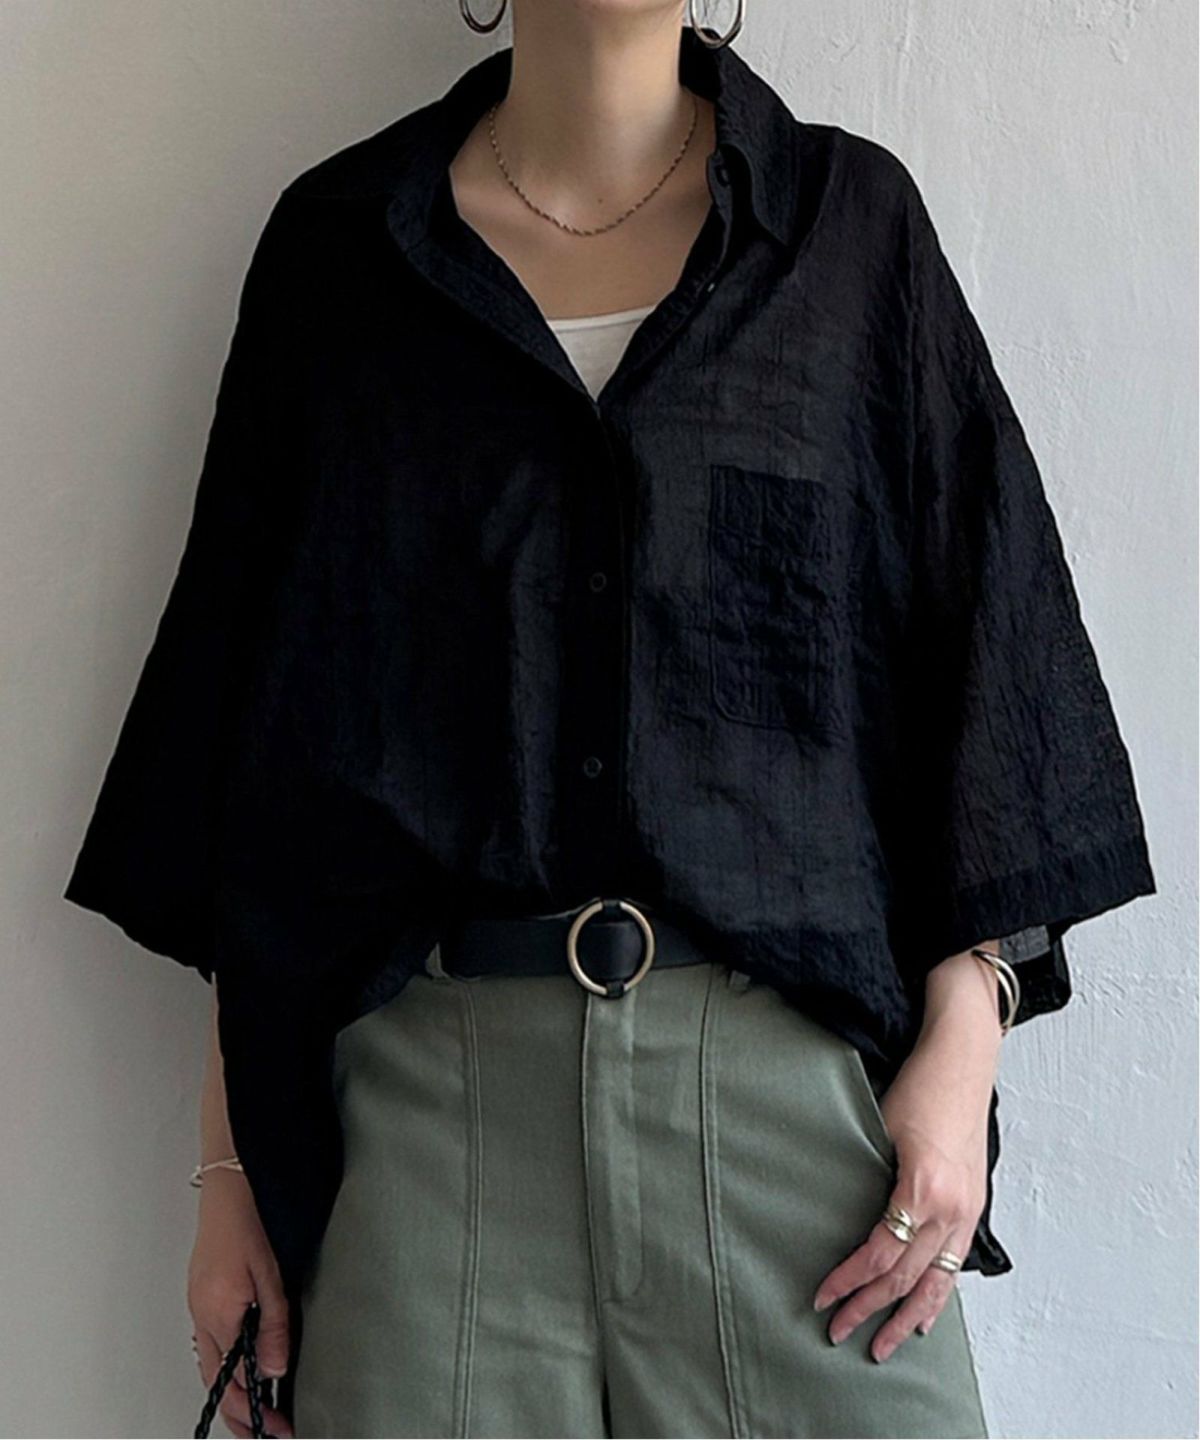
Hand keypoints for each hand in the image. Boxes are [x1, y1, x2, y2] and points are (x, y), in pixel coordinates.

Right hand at [187, 1168, 294, 1438]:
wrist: (230, 1185)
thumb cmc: (248, 1220)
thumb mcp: (270, 1274)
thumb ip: (272, 1324)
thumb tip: (275, 1368)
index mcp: (217, 1314)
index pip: (232, 1380)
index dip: (254, 1410)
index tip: (276, 1427)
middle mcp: (201, 1315)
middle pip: (215, 1382)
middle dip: (239, 1413)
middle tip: (267, 1431)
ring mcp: (199, 1306)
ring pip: (210, 1365)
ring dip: (231, 1393)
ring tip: (256, 1412)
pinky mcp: (202, 1295)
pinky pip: (210, 1344)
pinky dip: (224, 1367)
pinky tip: (242, 1369)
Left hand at [810, 959, 1000, 1362]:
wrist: (964, 1061)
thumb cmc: (920, 1086)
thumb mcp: (883, 1127)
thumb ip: (866, 1174)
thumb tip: (834, 1208)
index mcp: (923, 1189)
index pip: (880, 1253)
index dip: (849, 1282)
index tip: (821, 1298)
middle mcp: (951, 1209)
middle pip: (906, 1277)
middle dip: (870, 1309)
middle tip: (839, 1332)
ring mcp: (967, 1211)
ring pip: (937, 1282)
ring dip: (908, 1317)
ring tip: (885, 1346)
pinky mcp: (974, 1206)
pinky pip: (955, 1264)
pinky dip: (939, 1293)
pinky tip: (925, 1315)